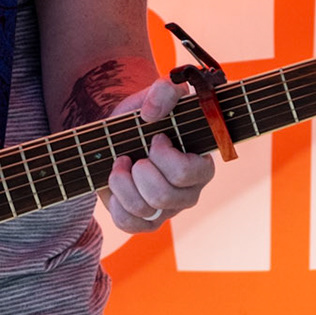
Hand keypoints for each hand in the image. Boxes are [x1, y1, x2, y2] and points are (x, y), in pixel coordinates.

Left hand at [99, 77, 214, 232]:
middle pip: (164, 196)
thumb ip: (165, 90)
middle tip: (135, 156)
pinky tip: (114, 183)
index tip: (155, 138)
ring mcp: (167, 210)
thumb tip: (151, 114)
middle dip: (140, 171)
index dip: (164, 156)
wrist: (121, 132)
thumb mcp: (157, 94)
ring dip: (122, 182)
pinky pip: (128, 224)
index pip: (187, 173)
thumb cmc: (147, 115)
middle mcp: (188, 193)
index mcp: (201, 165)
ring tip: (121, 164)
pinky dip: (115, 202)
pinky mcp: (144, 221)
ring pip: (144, 210)